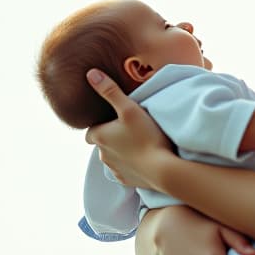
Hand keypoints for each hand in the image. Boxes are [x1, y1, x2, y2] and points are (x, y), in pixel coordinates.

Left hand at [84, 69, 173, 190]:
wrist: (163, 169)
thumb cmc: (147, 135)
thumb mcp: (129, 108)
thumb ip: (110, 90)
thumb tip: (90, 74)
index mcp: (100, 137)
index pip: (90, 131)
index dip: (100, 125)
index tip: (113, 120)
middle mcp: (102, 155)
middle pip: (102, 144)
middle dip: (111, 138)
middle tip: (128, 129)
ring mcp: (114, 169)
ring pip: (112, 158)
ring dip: (120, 151)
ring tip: (137, 143)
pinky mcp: (126, 180)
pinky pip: (123, 170)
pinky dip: (130, 164)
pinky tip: (143, 158)